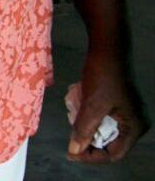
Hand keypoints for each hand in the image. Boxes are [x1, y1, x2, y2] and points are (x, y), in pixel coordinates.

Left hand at [69, 46, 149, 161]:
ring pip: (102, 131)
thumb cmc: (103, 74)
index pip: (114, 154)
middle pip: (108, 144)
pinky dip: (87, 116)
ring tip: (73, 117)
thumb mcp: (92, 105)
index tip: (71, 152)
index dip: (92, 156)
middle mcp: (133, 123)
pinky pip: (100, 118)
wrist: (106, 48)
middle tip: (70, 137)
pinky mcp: (115, 105)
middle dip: (88, 140)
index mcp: (134, 127)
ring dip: (85, 127)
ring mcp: (124, 113)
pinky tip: (77, 106)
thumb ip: (84, 129)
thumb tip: (75, 149)